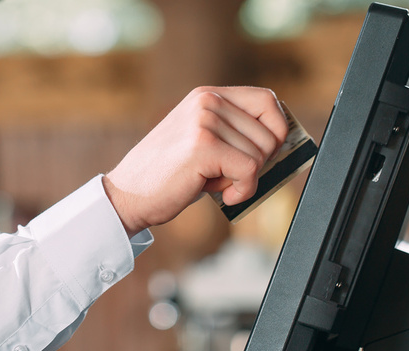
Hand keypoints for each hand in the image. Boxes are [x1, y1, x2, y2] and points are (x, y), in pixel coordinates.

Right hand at [103, 86, 287, 236]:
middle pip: (270, 133)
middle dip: (258, 164)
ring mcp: (204, 121)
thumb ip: (233, 133)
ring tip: (213, 183)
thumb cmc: (168, 176)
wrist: (127, 195)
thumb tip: (282, 143)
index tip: (269, 153)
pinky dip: (242, 191)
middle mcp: (207, 101)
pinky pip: (249, 171)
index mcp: (207, 96)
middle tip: (227, 177)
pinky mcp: (203, 146)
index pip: (267, 100)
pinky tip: (223, 196)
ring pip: (260, 156)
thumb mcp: (202, 142)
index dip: (277, 129)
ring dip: (244, 180)